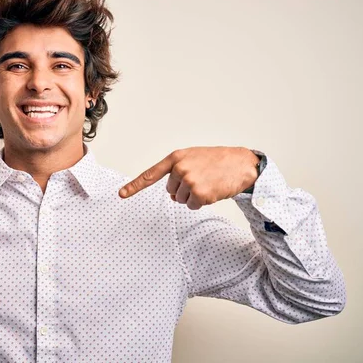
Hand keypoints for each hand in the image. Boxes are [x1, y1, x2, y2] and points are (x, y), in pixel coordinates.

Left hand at [119, 146, 259, 209]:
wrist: (241, 164)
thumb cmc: (217, 160)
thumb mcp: (193, 157)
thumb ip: (177, 170)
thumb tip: (171, 194)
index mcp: (176, 158)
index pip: (151, 174)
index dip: (134, 186)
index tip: (121, 194)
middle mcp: (179, 169)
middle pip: (171, 191)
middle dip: (184, 189)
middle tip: (201, 179)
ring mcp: (189, 181)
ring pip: (181, 200)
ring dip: (193, 197)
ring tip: (208, 183)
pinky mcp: (199, 193)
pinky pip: (192, 206)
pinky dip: (202, 202)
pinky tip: (212, 190)